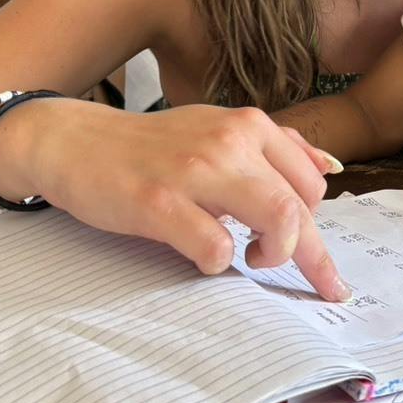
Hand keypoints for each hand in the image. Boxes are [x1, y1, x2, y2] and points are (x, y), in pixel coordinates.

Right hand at [0, 98, 351, 300]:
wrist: (74, 140)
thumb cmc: (151, 146)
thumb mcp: (217, 129)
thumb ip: (273, 147)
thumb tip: (329, 168)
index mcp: (250, 126)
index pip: (312, 184)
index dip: (321, 236)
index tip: (329, 277)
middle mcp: (231, 141)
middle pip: (302, 208)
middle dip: (305, 255)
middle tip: (274, 266)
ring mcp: (196, 170)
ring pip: (279, 219)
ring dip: (274, 255)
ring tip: (250, 258)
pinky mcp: (159, 202)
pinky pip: (217, 247)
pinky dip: (218, 263)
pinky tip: (201, 256)